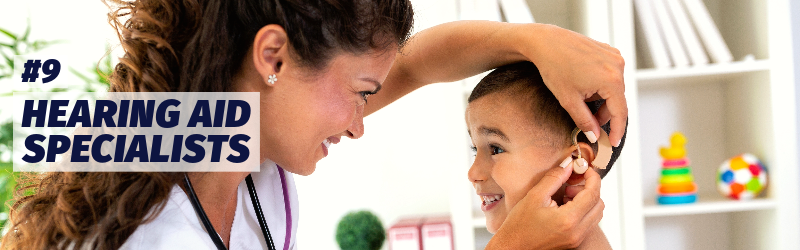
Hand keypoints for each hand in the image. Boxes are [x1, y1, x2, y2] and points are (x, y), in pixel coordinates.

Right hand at [486, 165, 604, 248]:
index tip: (585, 169)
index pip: (593, 194)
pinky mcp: (574, 242)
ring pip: (596, 215)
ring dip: (587, 201)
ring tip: (566, 197)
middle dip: (589, 189)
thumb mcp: (534, 196)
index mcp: (568, 219)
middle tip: (571, 184)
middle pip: (599, 204)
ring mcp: (577, 238)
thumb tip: (568, 165)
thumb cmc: (519, 225)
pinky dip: (583, 211)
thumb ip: (554, 178)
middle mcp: (577, 231)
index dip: (592, 178)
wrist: (512, 247)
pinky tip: (564, 207)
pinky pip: (588, 223)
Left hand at [514, 24, 626, 146]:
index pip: (620, 112)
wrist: (545, 42)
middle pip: (617, 100)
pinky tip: (583, 83)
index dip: (617, 130)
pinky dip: (600, 85)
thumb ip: (585, 121)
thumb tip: (595, 135)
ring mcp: (614, 56)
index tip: (614, 142)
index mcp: (611, 80)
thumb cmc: (554, 67)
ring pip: (613, 88)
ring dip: (601, 98)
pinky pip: (610, 75)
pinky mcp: (609, 51)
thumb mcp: (569, 100)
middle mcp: (618, 66)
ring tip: (581, 97)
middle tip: (590, 122)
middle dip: (604, 113)